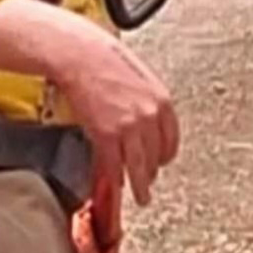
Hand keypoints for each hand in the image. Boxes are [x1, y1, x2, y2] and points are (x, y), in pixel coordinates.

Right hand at [56, 32, 178, 205]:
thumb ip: (148, 101)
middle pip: (156, 156)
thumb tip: (148, 119)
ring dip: (141, 186)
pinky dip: (115, 178)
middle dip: (152, 173)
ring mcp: (128, 127)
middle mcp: (149, 116)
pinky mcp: (106, 134)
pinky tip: (117, 184)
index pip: (172, 140)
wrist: (80, 55)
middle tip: (149, 183)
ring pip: (139, 167)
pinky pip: (114, 164)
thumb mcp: (139, 77)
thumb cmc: (104, 58)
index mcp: (162, 100)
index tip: (161, 163)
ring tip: (142, 197)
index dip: (166, 156)